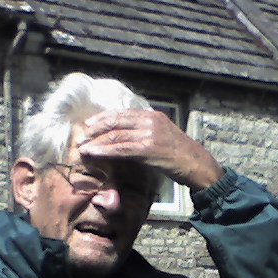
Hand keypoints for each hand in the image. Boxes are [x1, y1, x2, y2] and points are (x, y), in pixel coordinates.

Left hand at [79, 109, 223, 191]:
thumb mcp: (163, 135)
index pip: (121, 113)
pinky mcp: (148, 148)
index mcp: (151, 115)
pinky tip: (94, 154)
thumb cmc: (179, 155)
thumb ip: (146, 131)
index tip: (89, 125)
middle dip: (95, 129)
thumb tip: (127, 134)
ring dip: (96, 142)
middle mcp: (149, 120)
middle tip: (81, 137)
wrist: (196, 164)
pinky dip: (104, 151)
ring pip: (115, 135)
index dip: (102, 119)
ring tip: (82, 148)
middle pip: (115, 121)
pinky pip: (121, 148)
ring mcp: (149, 133)